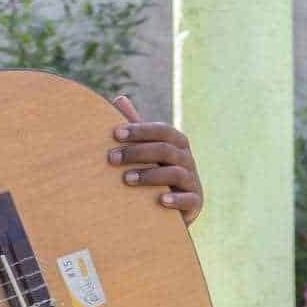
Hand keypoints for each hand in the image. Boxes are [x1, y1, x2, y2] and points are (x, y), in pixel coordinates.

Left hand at [107, 95, 203, 224]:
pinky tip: (160, 201)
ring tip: (126, 179)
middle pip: (166, 150)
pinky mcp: (195, 202)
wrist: (171, 208)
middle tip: (111, 158)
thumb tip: (119, 98)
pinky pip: (189, 199)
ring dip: (150, 175)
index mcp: (176, 143)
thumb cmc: (154, 172)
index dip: (140, 130)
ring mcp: (192, 181)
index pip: (162, 130)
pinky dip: (175, 199)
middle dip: (138, 152)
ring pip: (176, 173)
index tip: (115, 134)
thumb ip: (137, 127)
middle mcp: (187, 159)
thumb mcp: (146, 150)